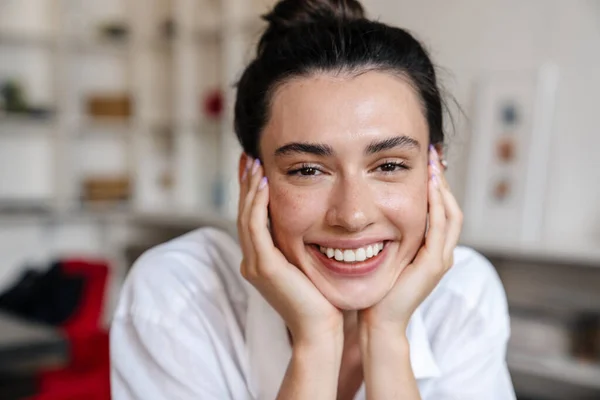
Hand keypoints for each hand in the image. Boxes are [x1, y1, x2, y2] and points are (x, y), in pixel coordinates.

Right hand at [237, 156, 343, 344]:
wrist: (321, 331)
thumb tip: (317, 223)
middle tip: (250, 158)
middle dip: (246, 185)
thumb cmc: (323, 301)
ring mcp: (255, 264)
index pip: (253, 220)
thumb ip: (303, 247)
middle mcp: (253, 261)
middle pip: (244, 214)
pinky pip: (255, 227)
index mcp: (262, 261)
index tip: (258, 169)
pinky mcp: (264, 266)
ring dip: (249, 188)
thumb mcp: (309, 266)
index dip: (252, 193)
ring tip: (254, 163)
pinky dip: (257, 203)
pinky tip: (264, 184)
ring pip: (245, 217)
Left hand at [359, 146, 462, 332]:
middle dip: (442, 179)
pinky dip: (437, 205)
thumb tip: (372, 213)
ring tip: (434, 163)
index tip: (425, 162)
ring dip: (442, 187)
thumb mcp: (384, 254)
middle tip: (434, 153)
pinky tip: (429, 186)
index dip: (435, 185)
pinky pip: (440, 227)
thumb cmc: (376, 289)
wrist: (378, 320)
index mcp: (431, 250)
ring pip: (450, 214)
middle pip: (450, 207)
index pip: (440, 210)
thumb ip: (387, 235)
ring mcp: (440, 258)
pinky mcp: (434, 264)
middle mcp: (441, 252)